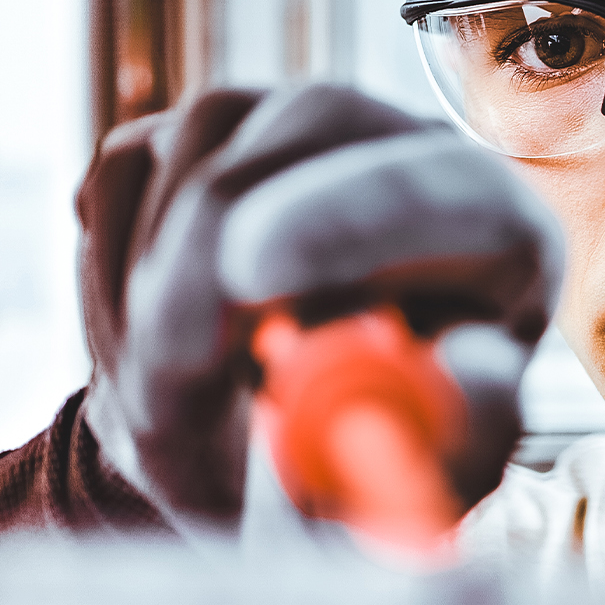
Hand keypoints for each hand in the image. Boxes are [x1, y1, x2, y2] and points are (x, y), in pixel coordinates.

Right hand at [78, 84, 562, 526]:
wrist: (264, 454)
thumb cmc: (363, 469)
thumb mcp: (419, 481)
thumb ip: (457, 436)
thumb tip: (467, 373)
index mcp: (497, 230)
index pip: (446, 187)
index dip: (353, 218)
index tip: (252, 277)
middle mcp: (404, 148)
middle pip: (311, 124)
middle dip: (214, 249)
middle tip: (163, 373)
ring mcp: (293, 123)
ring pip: (197, 151)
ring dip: (151, 298)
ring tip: (172, 419)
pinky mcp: (196, 132)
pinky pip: (123, 174)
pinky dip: (107, 281)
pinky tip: (148, 359)